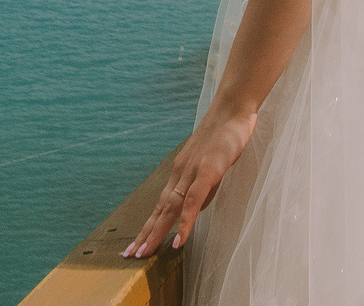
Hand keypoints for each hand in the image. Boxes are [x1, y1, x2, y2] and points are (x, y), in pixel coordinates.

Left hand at [122, 105, 257, 258]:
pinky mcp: (207, 171)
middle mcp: (180, 173)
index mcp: (181, 172)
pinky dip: (184, 223)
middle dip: (146, 233)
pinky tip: (178, 240)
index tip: (139, 242)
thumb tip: (197, 209)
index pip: (162, 203)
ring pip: (171, 208)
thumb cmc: (225, 134)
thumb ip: (204, 186)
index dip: (150, 224)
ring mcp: (192, 172)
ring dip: (157, 232)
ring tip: (145, 252)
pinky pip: (193, 202)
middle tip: (130, 255)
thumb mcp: (213, 164)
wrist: (233, 108)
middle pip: (160, 209)